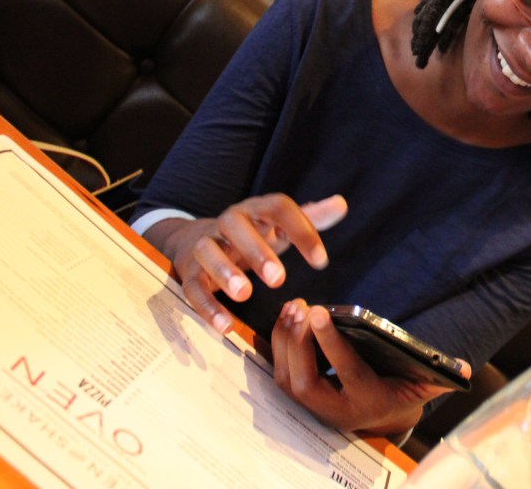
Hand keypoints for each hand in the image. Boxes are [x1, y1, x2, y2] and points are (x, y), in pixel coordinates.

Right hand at [147, 194, 347, 333]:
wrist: (194, 239)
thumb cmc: (251, 234)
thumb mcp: (278, 225)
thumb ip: (310, 219)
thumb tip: (341, 204)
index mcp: (255, 209)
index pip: (278, 207)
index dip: (301, 230)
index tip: (321, 261)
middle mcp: (228, 222)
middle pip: (236, 225)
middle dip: (256, 250)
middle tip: (279, 279)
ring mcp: (205, 245)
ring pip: (209, 252)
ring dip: (225, 272)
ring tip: (245, 295)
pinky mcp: (189, 272)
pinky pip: (193, 287)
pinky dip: (207, 306)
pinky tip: (225, 326)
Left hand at [271, 300, 457, 437]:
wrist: (386, 416)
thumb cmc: (406, 390)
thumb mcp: (426, 384)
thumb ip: (442, 375)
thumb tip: (465, 370)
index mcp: (370, 402)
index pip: (347, 373)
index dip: (332, 344)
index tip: (320, 312)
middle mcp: (338, 411)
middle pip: (306, 381)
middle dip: (299, 343)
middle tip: (302, 307)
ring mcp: (316, 409)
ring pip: (288, 380)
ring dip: (285, 342)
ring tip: (293, 307)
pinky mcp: (303, 400)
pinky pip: (281, 375)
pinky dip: (279, 346)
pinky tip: (288, 317)